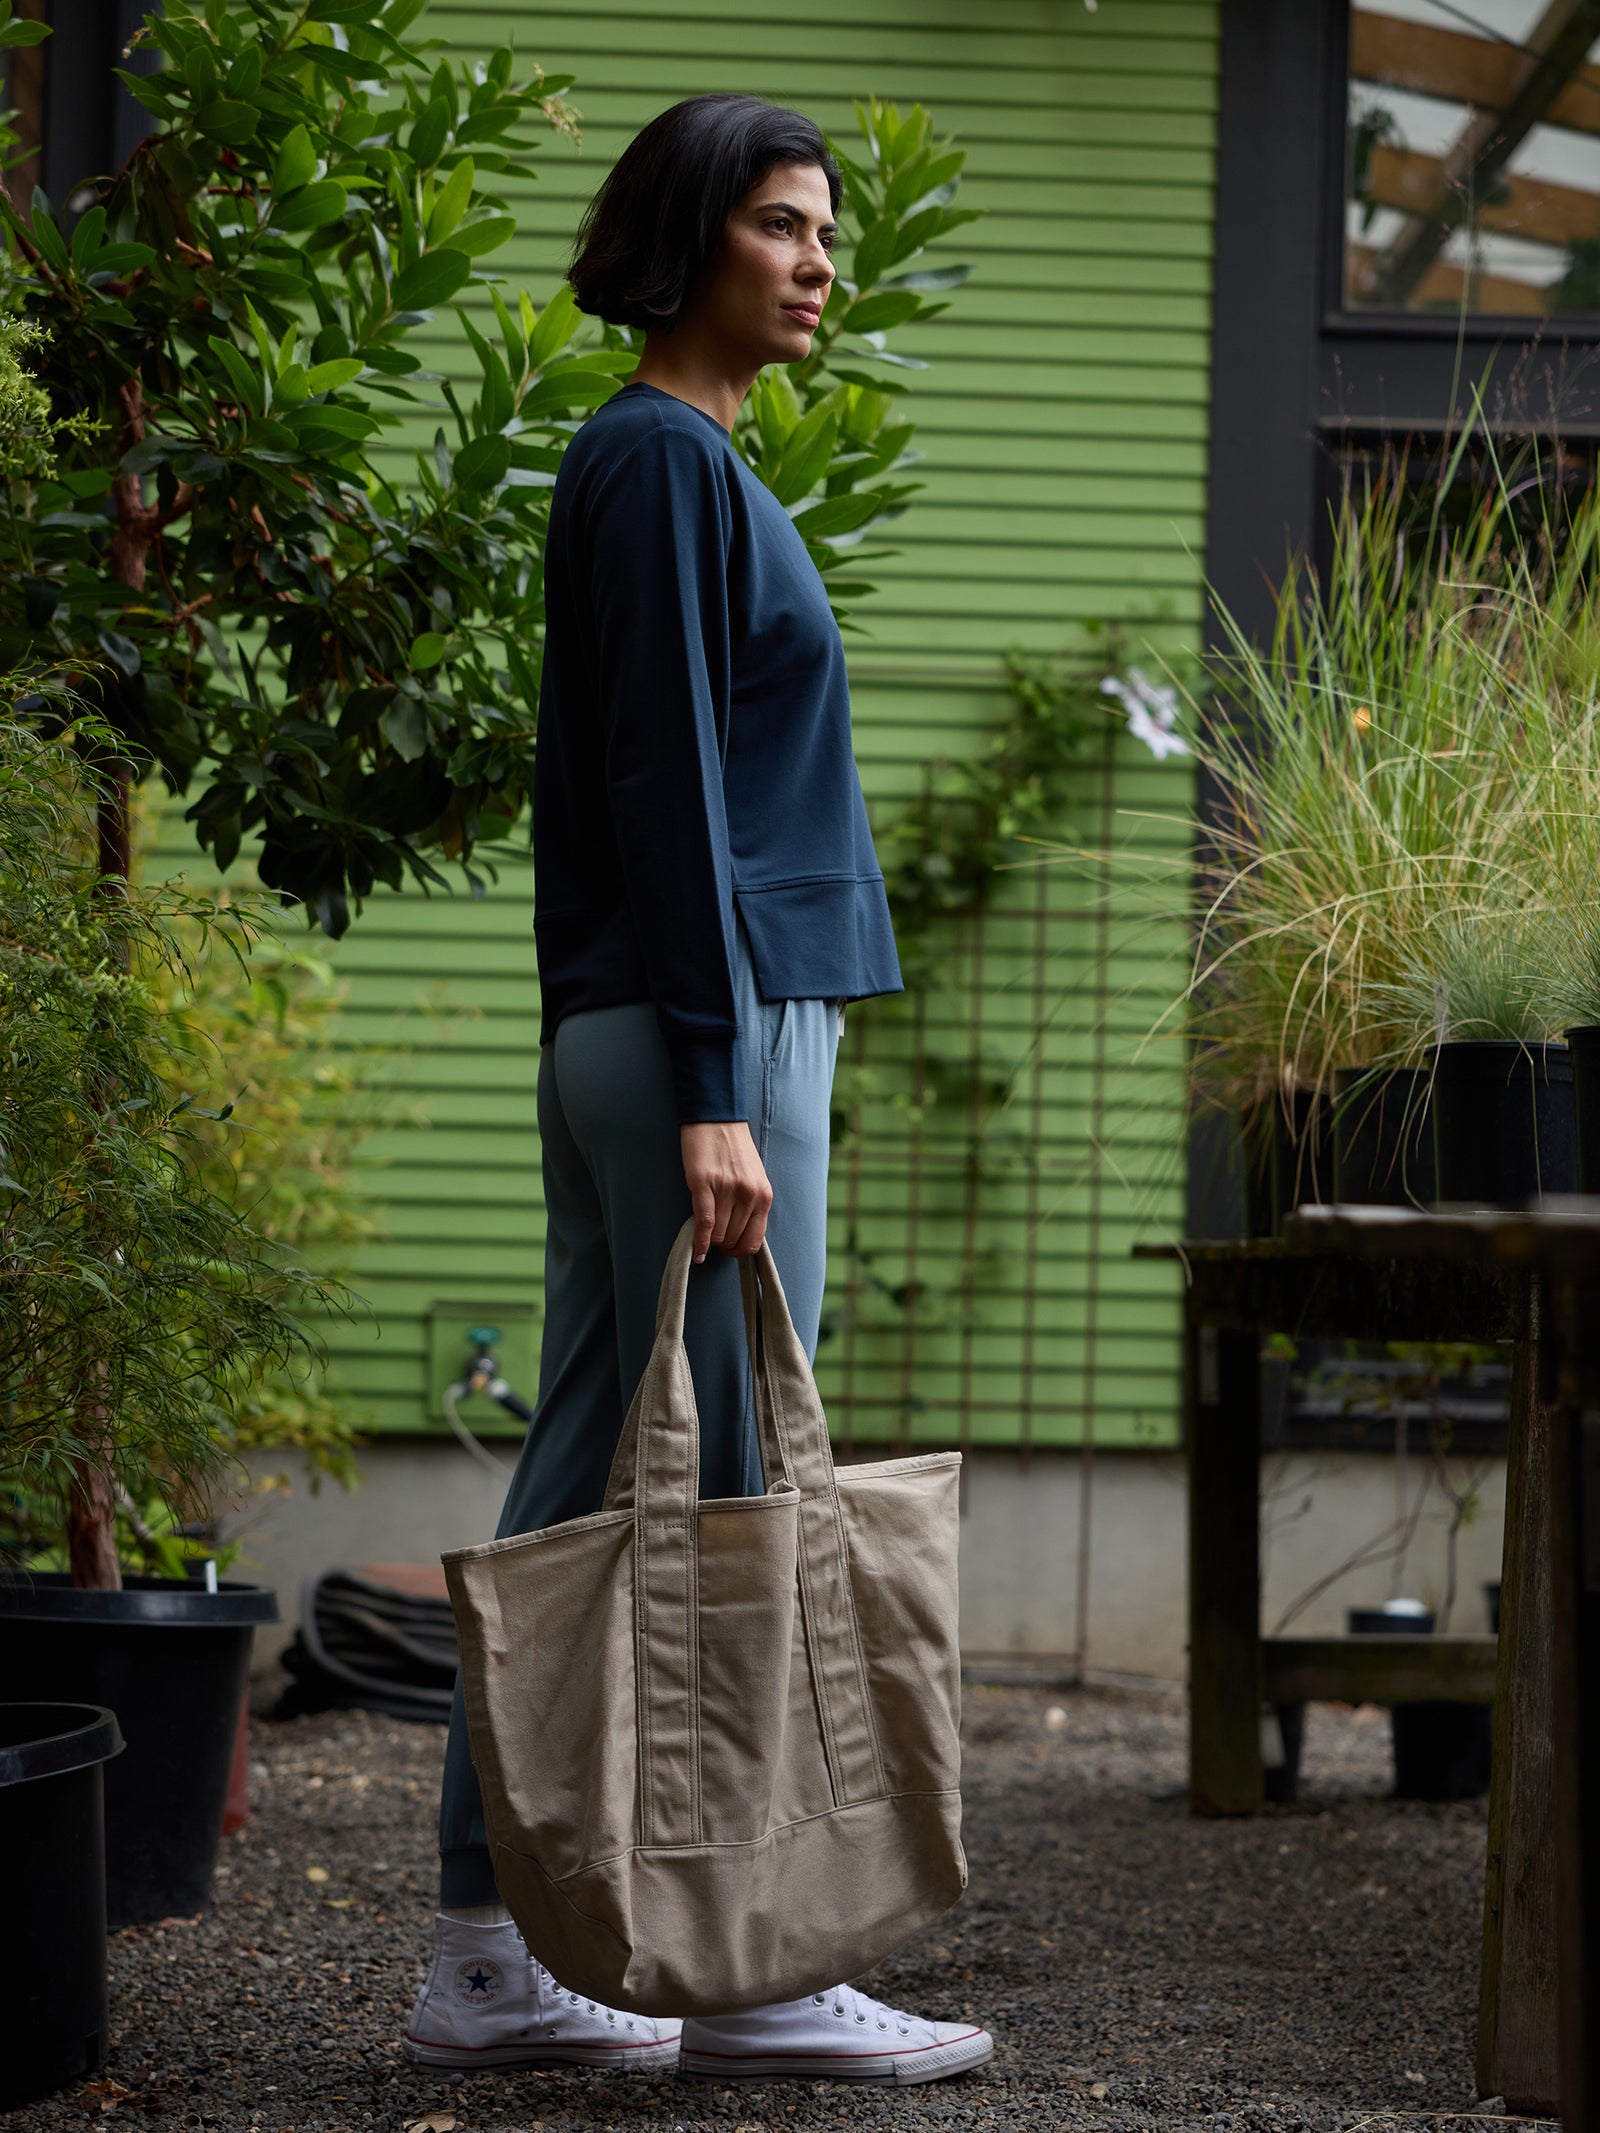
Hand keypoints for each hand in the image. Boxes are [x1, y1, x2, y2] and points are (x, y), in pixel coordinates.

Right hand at [680, 1121, 772, 1263]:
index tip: (730, 1250)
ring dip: (710, 1240)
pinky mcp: (703, 1184)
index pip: (754, 1239)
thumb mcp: (754, 1178)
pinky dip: (699, 1241)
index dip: (740, 1250)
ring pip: (718, 1234)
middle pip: (733, 1238)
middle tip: (713, 1238)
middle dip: (722, 1244)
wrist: (716, 1118)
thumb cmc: (734, 1149)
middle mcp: (748, 1194)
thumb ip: (751, 1204)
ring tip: (704, 1235)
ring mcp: (727, 1190)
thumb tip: (739, 1234)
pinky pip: (704, 1223)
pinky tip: (696, 1251)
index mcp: (764, 1194)